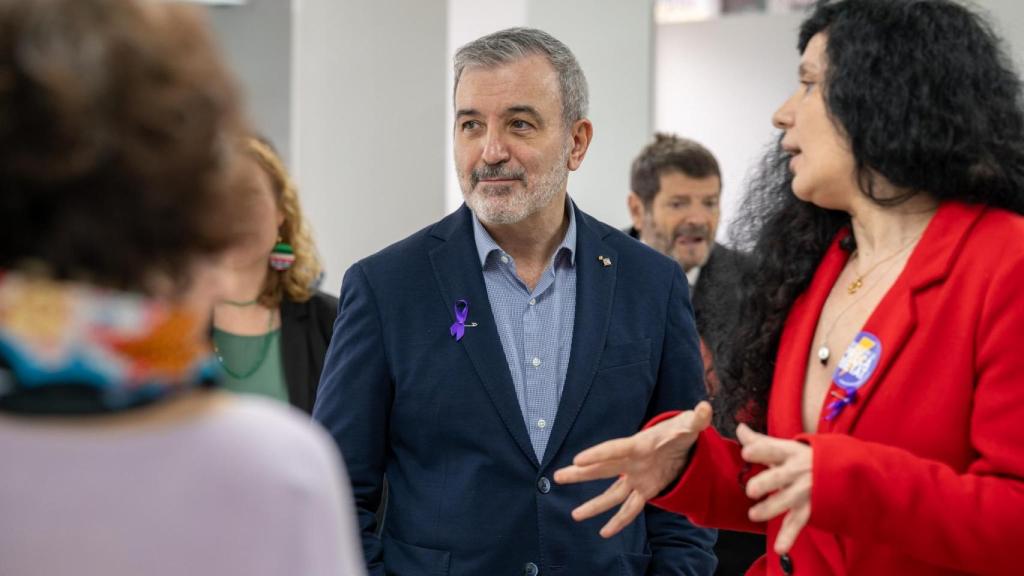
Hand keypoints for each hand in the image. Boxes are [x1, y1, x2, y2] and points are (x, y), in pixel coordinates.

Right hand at [554, 401, 712, 537]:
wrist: (680, 446)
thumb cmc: (680, 431)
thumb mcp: (689, 425)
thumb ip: (697, 418)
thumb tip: (705, 407)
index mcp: (638, 445)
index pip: (614, 449)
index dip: (597, 454)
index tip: (577, 459)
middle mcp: (631, 463)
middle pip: (602, 470)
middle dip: (581, 474)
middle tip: (558, 476)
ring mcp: (635, 478)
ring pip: (611, 494)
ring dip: (594, 505)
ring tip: (575, 515)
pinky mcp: (644, 491)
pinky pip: (629, 508)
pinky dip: (618, 521)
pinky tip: (605, 532)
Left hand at [737, 424, 812, 554]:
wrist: (846, 469)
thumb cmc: (806, 456)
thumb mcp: (787, 447)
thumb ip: (760, 441)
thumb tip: (739, 428)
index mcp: (790, 453)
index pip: (772, 449)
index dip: (759, 450)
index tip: (746, 452)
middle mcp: (798, 471)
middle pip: (780, 476)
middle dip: (766, 482)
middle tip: (751, 490)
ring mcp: (805, 490)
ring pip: (787, 500)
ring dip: (771, 508)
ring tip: (754, 515)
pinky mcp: (810, 507)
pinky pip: (798, 522)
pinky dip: (789, 536)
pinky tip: (779, 548)